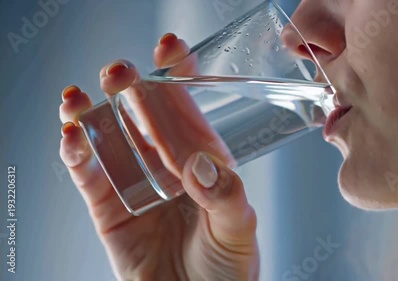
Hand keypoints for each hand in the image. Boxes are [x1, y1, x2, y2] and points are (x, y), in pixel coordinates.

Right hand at [59, 33, 258, 280]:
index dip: (177, 74)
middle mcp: (167, 164)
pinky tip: (71, 135)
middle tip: (121, 73)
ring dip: (92, 113)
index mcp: (203, 159)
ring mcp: (135, 182)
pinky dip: (77, 153)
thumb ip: (227, 197)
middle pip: (143, 115)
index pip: (188, 109)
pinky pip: (89, 174)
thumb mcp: (239, 229)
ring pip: (109, 137)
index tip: (169, 48)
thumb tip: (201, 168)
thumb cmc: (228, 267)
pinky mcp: (108, 207)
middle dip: (131, 88)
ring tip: (79, 98)